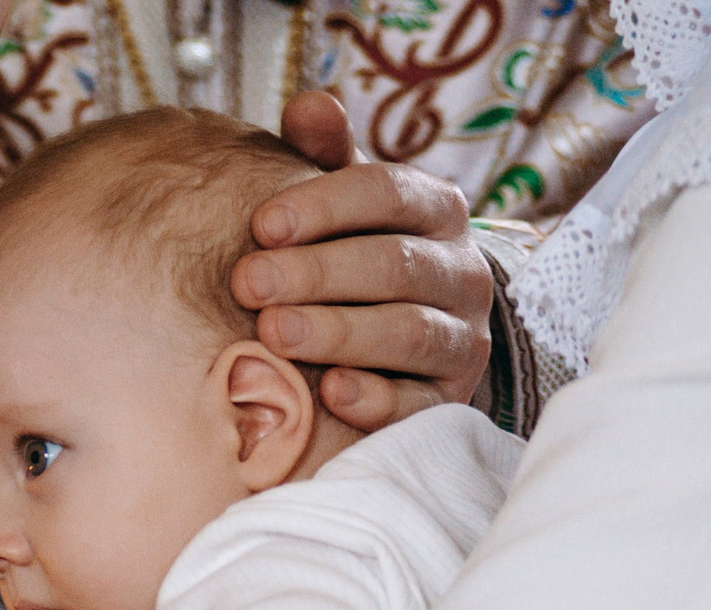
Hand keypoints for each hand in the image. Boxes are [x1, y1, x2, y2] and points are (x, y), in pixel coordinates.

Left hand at [232, 90, 496, 432]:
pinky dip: (376, 399)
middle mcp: (462, 272)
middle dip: (316, 273)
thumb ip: (323, 155)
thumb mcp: (341, 204)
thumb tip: (308, 106)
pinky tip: (329, 394)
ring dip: (337, 332)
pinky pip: (418, 403)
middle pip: (393, 265)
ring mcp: (461, 339)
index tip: (261, 224)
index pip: (390, 193)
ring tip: (272, 335)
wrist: (401, 348)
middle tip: (248, 284)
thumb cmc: (351, 257)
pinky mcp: (448, 400)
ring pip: (409, 331)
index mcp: (436, 211)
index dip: (326, 206)